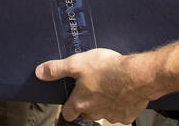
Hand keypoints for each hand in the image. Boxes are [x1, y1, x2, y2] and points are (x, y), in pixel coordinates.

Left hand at [35, 49, 150, 123]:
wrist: (138, 75)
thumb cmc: (109, 69)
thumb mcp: (77, 63)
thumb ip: (57, 69)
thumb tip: (40, 72)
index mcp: (80, 103)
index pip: (67, 113)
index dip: (68, 106)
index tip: (71, 98)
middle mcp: (94, 113)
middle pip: (86, 113)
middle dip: (87, 102)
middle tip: (93, 86)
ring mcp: (112, 115)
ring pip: (104, 112)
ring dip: (105, 102)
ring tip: (109, 84)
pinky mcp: (127, 115)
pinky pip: (121, 111)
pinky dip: (121, 103)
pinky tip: (123, 90)